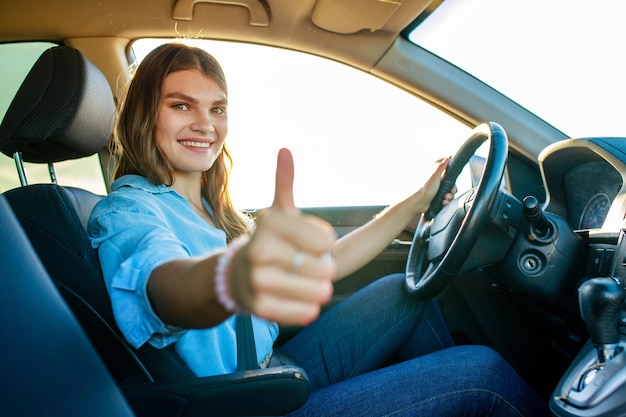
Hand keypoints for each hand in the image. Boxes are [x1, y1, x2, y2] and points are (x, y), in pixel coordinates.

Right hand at [232, 148, 335, 325]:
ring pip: (316, 292)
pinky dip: (308, 309)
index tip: (313, 242)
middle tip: (309, 266)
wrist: (235, 275)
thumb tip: (285, 150)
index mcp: (269, 223)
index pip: (326, 240)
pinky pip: (303, 313)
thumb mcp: (277, 212)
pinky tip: (301, 301)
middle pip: (324, 267)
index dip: (325, 244)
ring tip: (308, 284)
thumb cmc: (268, 240)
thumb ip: (285, 182)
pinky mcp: (260, 307)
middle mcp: (260, 250)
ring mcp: (258, 280)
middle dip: (324, 268)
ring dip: (319, 290)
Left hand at [423, 157, 456, 207]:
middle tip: (449, 193)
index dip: (452, 181)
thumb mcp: (434, 176)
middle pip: (450, 187)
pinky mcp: (437, 199)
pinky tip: (442, 202)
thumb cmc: (425, 189)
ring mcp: (437, 192)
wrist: (419, 202)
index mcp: (437, 177)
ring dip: (449, 197)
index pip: (449, 177)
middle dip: (451, 191)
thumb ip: (441, 167)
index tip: (452, 184)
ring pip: (449, 194)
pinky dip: (445, 202)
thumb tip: (446, 158)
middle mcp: (437, 184)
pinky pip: (446, 201)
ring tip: (444, 199)